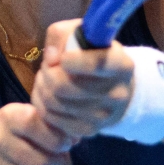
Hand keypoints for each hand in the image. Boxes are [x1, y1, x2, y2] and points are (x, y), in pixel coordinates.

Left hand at [30, 19, 134, 138]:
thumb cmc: (93, 54)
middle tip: (47, 67)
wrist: (113, 87)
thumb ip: (62, 35)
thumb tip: (51, 57)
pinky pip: (52, 119)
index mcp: (121, 64)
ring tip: (47, 79)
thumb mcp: (82, 34)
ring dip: (42, 88)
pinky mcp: (90, 130)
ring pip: (53, 103)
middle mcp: (117, 93)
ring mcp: (104, 116)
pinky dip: (43, 106)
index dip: (72, 61)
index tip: (63, 57)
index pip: (96, 64)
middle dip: (46, 73)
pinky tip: (49, 95)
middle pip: (63, 86)